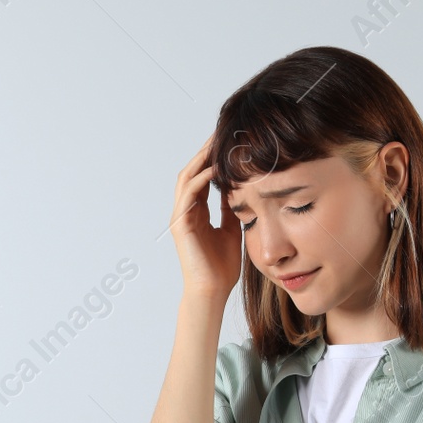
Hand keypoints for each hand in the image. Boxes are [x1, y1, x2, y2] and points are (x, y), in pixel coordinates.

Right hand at [168, 133, 240, 300]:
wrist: (212, 291)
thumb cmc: (222, 266)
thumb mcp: (234, 229)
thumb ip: (232, 209)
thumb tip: (241, 188)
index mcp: (197, 212)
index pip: (203, 177)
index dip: (213, 158)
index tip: (230, 141)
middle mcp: (185, 211)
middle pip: (192, 171)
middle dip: (206, 151)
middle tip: (222, 132)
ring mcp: (180, 217)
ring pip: (187, 178)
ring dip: (201, 160)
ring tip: (217, 143)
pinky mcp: (180, 225)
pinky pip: (188, 195)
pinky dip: (201, 180)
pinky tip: (215, 169)